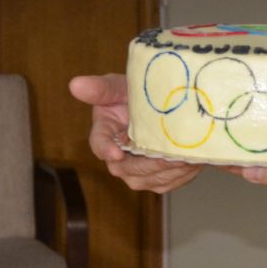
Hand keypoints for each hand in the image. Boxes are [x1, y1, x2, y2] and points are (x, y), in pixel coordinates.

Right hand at [69, 73, 200, 194]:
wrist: (162, 106)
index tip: (117, 153)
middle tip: (168, 155)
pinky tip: (192, 161)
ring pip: (150, 179)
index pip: (100, 145)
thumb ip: (100, 88)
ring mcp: (136, 172)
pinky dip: (181, 174)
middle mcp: (117, 159)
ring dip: (169, 170)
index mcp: (104, 134)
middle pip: (128, 169)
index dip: (107, 150)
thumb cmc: (135, 95)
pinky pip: (167, 183)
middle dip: (149, 164)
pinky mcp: (156, 179)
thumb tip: (74, 84)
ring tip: (186, 157)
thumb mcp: (118, 87)